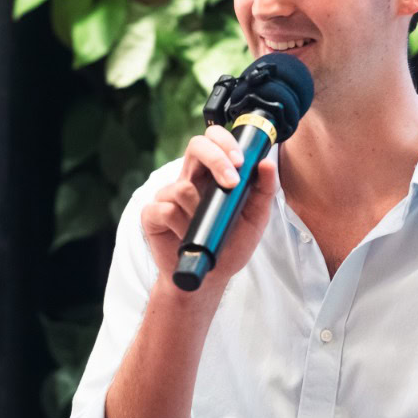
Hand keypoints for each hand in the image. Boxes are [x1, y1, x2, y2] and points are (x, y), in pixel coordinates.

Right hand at [139, 125, 279, 285]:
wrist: (209, 276)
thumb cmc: (230, 244)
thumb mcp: (255, 219)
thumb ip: (263, 191)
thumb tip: (266, 163)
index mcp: (211, 174)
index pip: (214, 140)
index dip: (224, 142)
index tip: (240, 161)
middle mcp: (189, 179)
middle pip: (196, 146)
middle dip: (215, 158)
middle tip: (231, 182)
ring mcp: (168, 196)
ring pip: (183, 187)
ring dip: (199, 210)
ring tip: (204, 228)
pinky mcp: (152, 215)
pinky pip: (165, 209)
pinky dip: (181, 225)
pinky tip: (185, 237)